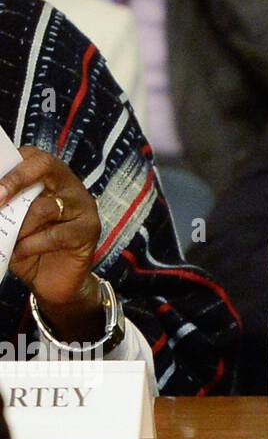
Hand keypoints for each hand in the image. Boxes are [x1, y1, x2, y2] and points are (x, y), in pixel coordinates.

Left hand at [0, 147, 101, 341]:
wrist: (54, 282)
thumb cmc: (30, 247)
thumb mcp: (13, 222)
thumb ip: (6, 206)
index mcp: (50, 177)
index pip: (33, 156)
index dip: (10, 166)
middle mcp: (69, 186)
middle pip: (46, 165)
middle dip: (16, 180)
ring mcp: (83, 206)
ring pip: (44, 207)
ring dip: (19, 227)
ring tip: (10, 240)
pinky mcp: (89, 230)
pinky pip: (55, 234)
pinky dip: (31, 245)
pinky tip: (20, 253)